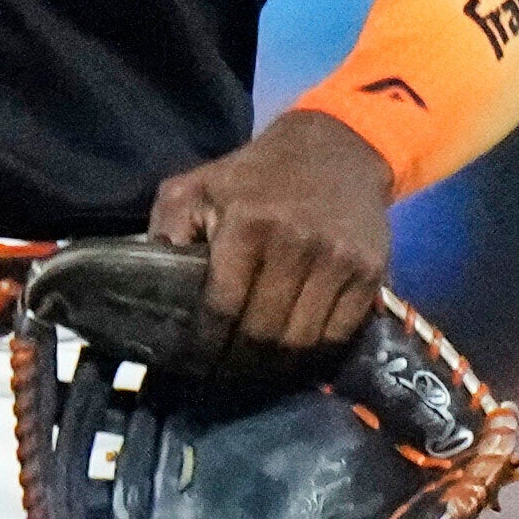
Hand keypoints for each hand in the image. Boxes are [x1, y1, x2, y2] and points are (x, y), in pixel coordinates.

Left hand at [147, 106, 397, 351]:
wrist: (337, 148)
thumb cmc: (256, 175)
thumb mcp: (196, 187)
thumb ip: (166, 231)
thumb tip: (148, 288)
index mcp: (247, 224)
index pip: (222, 307)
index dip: (208, 344)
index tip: (199, 362)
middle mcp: (296, 243)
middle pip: (263, 332)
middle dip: (241, 360)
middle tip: (227, 370)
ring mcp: (338, 260)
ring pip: (302, 341)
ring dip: (278, 363)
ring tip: (259, 366)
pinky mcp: (371, 271)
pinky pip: (340, 333)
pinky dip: (317, 350)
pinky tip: (297, 350)